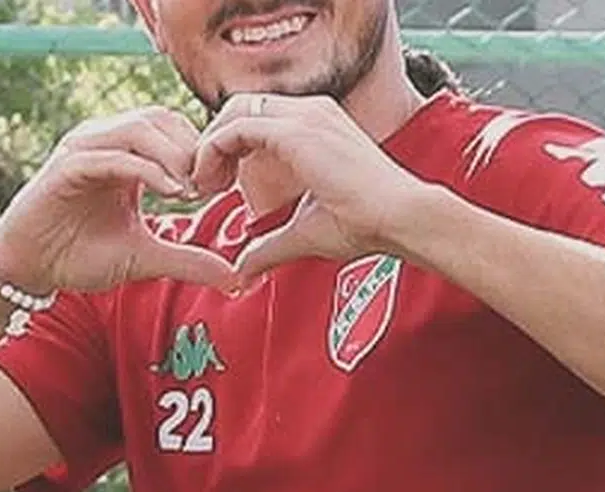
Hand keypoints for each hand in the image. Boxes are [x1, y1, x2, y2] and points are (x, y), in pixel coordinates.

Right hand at [0, 107, 236, 293]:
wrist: (29, 268)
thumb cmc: (81, 256)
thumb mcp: (147, 257)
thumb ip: (189, 260)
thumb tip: (237, 279)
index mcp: (126, 154)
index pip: (174, 128)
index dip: (204, 151)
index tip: (227, 186)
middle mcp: (105, 142)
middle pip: (162, 118)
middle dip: (194, 148)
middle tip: (214, 185)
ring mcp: (84, 150)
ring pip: (139, 129)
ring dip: (173, 155)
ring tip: (193, 189)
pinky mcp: (66, 167)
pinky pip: (112, 155)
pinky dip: (145, 169)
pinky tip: (170, 193)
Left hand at [190, 93, 428, 284]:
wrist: (399, 218)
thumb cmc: (366, 223)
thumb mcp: (305, 232)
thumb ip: (269, 246)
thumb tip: (244, 270)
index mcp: (315, 125)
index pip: (256, 117)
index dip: (229, 147)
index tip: (221, 185)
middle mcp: (309, 112)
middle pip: (238, 107)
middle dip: (213, 142)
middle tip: (206, 184)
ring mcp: (304, 117)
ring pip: (232, 112)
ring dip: (209, 147)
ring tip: (205, 185)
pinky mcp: (296, 132)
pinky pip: (236, 128)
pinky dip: (214, 151)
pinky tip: (213, 183)